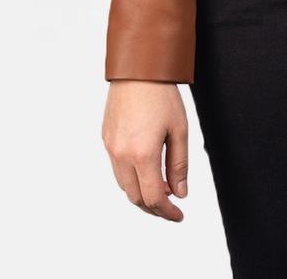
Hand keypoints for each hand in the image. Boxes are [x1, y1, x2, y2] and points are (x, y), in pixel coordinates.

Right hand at [102, 79, 188, 221]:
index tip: (179, 216)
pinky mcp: (106, 139)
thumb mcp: (179, 130)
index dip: (167, 212)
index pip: (154, 197)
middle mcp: (121, 155)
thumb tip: (180, 193)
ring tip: (162, 188)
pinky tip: (147, 170)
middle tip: (172, 205)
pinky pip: (117, 169)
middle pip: (136, 197)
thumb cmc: (162, 96)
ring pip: (124, 185)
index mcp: (142, 154)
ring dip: (142, 193)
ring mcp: (110, 147)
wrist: (138, 70)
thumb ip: (179, 165)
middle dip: (154, 206)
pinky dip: (131, 177)